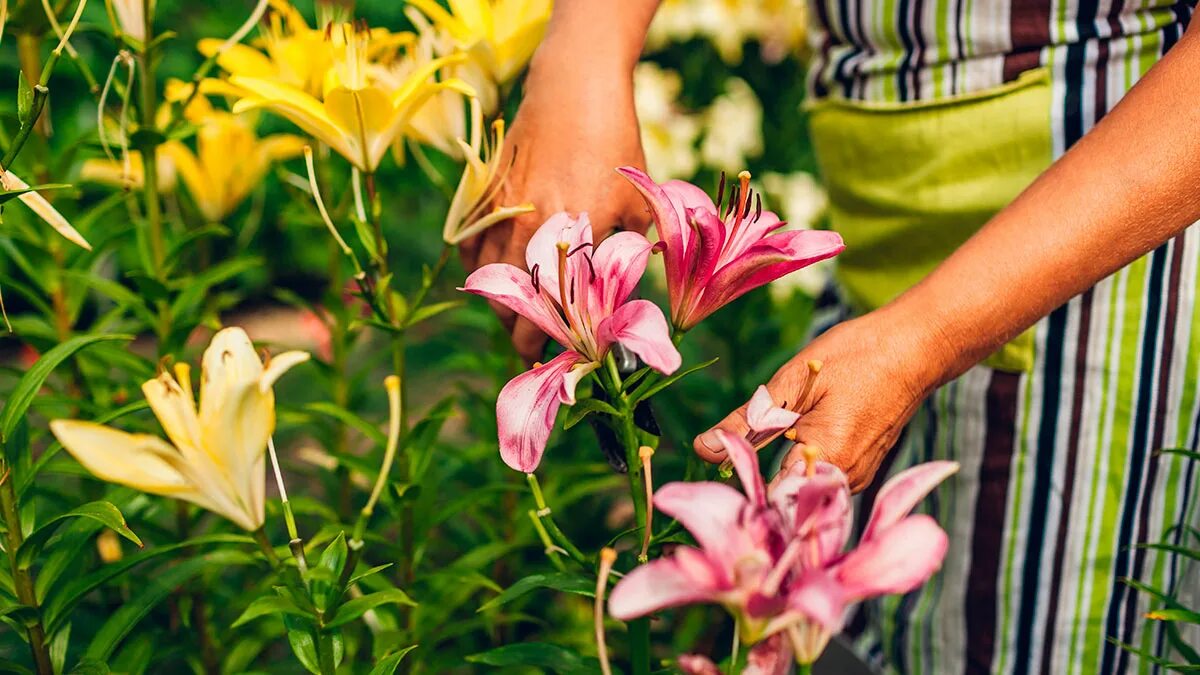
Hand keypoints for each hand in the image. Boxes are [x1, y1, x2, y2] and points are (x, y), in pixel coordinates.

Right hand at [459, 45, 651, 363]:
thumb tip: (621, 306)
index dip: (549, 345)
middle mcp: (530, 231)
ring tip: (518, 318)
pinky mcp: (485, 197)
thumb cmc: (616, 147)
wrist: (574, 90)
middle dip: (521, 334)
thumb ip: (626, 258)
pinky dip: (478, 270)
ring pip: (487, 280)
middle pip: (512, 305)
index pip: (552, 314)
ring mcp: (502, 213)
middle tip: (535, 346)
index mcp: (574, 238)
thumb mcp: (637, 206)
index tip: (557, 358)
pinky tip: (495, 277)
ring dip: (501, 305)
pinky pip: (469, 248)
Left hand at [693, 310, 950, 491]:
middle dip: (754, 483)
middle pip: (785, 501)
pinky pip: (820, 480)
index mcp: (826, 460)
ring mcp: (856, 479)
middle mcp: (845, 481)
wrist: (915, 348)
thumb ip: (746, 422)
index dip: (740, 494)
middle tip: (729, 458)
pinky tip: (794, 437)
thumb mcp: (791, 384)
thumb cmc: (856, 357)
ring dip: (777, 472)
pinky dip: (799, 465)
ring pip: (802, 490)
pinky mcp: (861, 470)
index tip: (717, 480)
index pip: (771, 503)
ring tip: (764, 441)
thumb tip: (703, 449)